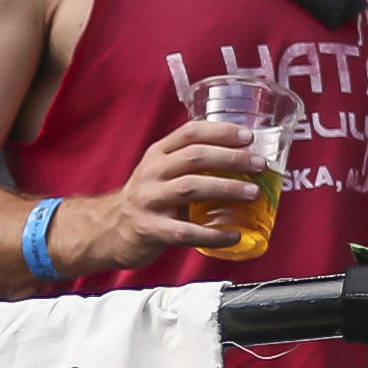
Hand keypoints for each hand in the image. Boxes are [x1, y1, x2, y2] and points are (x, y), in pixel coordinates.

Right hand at [111, 118, 271, 256]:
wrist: (108, 230)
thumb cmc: (146, 199)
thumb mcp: (160, 172)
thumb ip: (190, 163)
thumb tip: (242, 160)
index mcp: (157, 154)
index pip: (190, 133)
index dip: (221, 132)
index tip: (248, 137)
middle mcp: (151, 173)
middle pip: (194, 157)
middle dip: (232, 159)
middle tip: (259, 165)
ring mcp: (148, 200)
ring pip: (190, 188)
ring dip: (227, 189)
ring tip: (253, 194)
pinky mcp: (149, 229)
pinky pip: (185, 231)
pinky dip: (213, 234)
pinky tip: (232, 235)